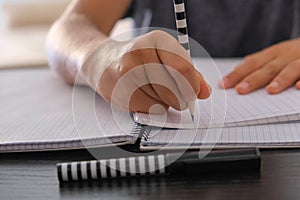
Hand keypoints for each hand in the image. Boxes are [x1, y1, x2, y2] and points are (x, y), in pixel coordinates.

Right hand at [84, 30, 210, 113]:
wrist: (101, 61)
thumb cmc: (138, 58)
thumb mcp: (165, 56)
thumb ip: (189, 73)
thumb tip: (205, 92)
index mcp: (157, 40)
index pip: (183, 69)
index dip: (194, 86)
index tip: (195, 93)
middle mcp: (139, 53)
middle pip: (174, 89)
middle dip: (181, 99)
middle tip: (179, 98)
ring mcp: (125, 73)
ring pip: (161, 102)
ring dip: (165, 104)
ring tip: (157, 93)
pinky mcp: (117, 91)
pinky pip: (147, 110)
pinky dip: (151, 108)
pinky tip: (144, 97)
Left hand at [219, 38, 299, 93]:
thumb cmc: (293, 54)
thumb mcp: (275, 56)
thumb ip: (259, 65)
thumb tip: (235, 78)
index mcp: (272, 54)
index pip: (251, 64)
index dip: (237, 74)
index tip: (223, 85)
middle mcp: (285, 55)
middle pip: (267, 68)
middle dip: (253, 79)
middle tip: (241, 90)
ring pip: (290, 68)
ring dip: (280, 79)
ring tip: (270, 90)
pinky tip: (298, 88)